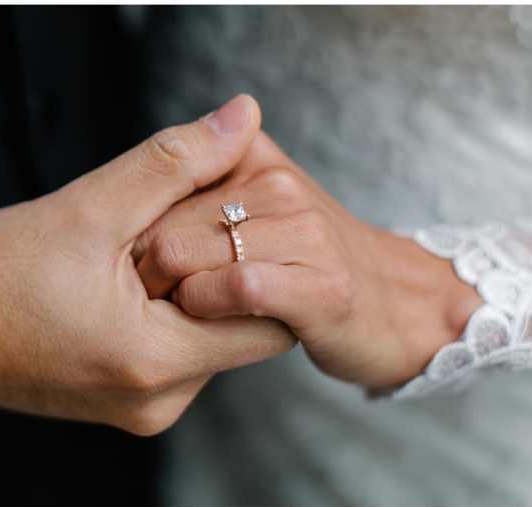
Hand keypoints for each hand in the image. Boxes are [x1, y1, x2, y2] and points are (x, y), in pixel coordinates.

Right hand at [0, 95, 295, 434]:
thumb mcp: (89, 207)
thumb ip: (175, 161)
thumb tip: (243, 117)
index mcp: (155, 361)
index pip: (270, 319)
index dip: (260, 259)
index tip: (229, 220)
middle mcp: (159, 403)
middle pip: (244, 330)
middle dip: (226, 272)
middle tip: (178, 229)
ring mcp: (145, 411)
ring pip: (213, 341)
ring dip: (197, 292)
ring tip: (144, 257)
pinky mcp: (130, 406)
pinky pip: (182, 356)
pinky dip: (174, 315)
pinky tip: (134, 284)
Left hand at [135, 131, 482, 387]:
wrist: (396, 304)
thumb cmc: (306, 262)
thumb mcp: (253, 210)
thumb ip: (196, 189)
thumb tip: (135, 198)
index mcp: (252, 157)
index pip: (155, 187)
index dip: (136, 238)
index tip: (146, 270)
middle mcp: (278, 184)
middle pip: (160, 226)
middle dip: (147, 274)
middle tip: (165, 301)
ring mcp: (303, 232)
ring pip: (184, 256)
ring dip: (172, 298)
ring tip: (191, 315)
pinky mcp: (321, 285)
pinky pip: (235, 288)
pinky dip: (207, 311)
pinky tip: (220, 325)